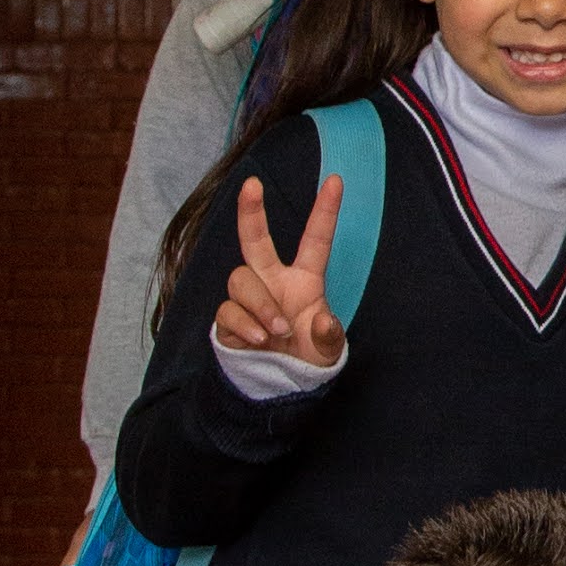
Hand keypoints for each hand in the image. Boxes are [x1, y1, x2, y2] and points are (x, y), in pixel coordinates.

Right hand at [209, 168, 346, 364]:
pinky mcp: (229, 319)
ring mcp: (249, 299)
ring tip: (276, 331)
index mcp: (304, 280)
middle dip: (252, 211)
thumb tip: (323, 321)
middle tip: (252, 184)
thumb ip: (329, 336)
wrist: (279, 384)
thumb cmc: (307, 356)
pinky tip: (259, 339)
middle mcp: (273, 282)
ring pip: (241, 279)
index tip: (336, 180)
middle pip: (256, 240)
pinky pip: (228, 310)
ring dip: (260, 303)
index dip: (325, 211)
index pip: (315, 240)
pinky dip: (245, 324)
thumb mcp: (328, 350)